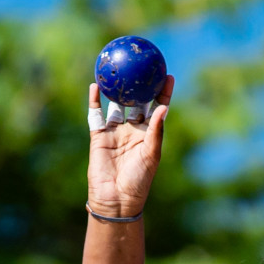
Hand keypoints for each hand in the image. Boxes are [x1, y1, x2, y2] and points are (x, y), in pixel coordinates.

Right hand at [87, 75, 173, 217]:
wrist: (116, 199)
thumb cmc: (139, 180)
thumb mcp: (151, 155)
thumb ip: (156, 130)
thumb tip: (164, 108)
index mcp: (148, 135)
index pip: (157, 108)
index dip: (163, 92)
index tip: (168, 75)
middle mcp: (132, 131)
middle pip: (137, 103)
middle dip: (139, 85)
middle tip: (141, 64)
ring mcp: (115, 132)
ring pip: (116, 105)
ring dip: (117, 89)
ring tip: (118, 70)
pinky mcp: (99, 137)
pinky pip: (96, 114)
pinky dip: (95, 100)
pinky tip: (95, 85)